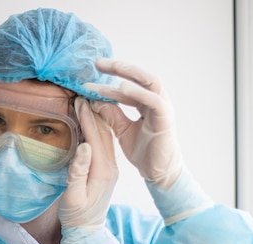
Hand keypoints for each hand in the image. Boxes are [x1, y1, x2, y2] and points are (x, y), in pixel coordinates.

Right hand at [58, 97, 117, 230]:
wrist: (87, 232)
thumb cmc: (76, 217)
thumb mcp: (72, 197)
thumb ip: (78, 172)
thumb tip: (83, 146)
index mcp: (102, 171)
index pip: (95, 138)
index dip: (88, 117)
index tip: (80, 100)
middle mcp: (110, 167)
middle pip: (103, 133)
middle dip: (94, 112)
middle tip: (83, 93)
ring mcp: (110, 169)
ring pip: (106, 137)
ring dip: (98, 118)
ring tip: (89, 101)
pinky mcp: (107, 171)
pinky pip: (104, 145)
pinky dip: (99, 130)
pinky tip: (94, 121)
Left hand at [84, 58, 182, 188]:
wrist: (159, 173)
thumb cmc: (144, 152)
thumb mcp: (122, 130)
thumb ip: (112, 115)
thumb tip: (95, 101)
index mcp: (146, 104)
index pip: (127, 87)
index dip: (107, 82)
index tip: (87, 80)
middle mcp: (156, 101)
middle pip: (140, 77)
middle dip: (119, 67)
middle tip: (98, 62)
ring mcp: (163, 108)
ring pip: (149, 81)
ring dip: (129, 72)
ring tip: (110, 67)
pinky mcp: (165, 118)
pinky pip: (153, 100)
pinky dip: (137, 92)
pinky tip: (121, 86)